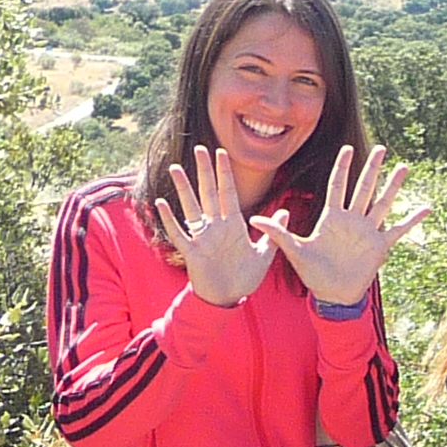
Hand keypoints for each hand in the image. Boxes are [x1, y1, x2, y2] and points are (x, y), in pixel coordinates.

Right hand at [162, 145, 271, 306]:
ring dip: (184, 189)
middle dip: (205, 171)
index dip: (225, 172)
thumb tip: (285, 211)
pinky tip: (161, 204)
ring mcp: (202, 237)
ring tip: (176, 169)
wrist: (229, 298)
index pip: (228, 192)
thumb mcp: (263, 254)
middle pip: (209, 193)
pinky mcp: (192, 252)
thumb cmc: (244, 277)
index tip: (222, 153)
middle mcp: (216, 226)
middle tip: (199, 148)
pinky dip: (170, 219)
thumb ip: (273, 232)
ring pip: (191, 207)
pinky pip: (178, 233)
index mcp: (233, 225)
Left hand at [255, 144, 426, 306]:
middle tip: (381, 148)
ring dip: (393, 186)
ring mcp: (368, 231)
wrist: (333, 293)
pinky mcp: (380, 245)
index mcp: (332, 217)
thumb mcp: (294, 251)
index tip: (345, 149)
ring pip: (383, 202)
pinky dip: (412, 220)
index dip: (341, 167)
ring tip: (404, 167)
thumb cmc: (313, 272)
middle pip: (364, 188)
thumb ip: (278, 233)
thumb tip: (253, 220)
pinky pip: (399, 229)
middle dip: (372, 168)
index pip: (337, 186)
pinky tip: (426, 209)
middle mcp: (352, 220)